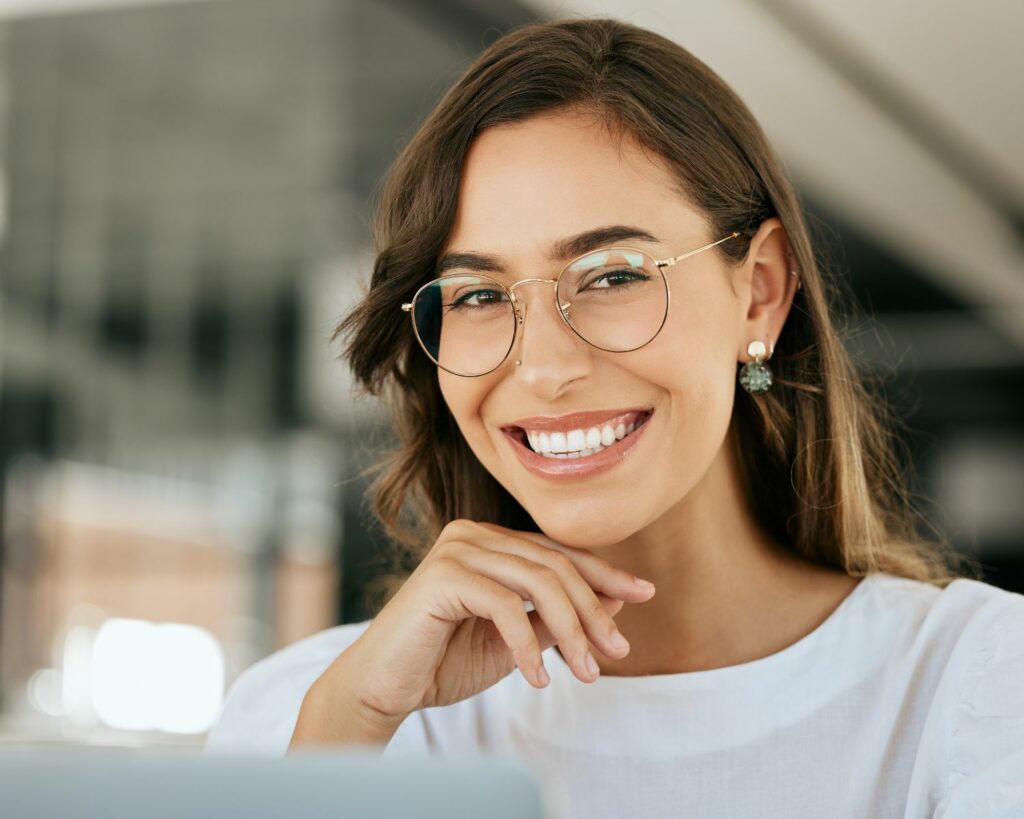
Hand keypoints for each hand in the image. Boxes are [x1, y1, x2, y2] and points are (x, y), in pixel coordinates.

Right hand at [310, 519, 655, 721]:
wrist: (384, 688)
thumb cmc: (444, 662)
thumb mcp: (517, 640)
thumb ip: (557, 617)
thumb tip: (617, 600)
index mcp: (490, 542)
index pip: (559, 552)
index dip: (604, 573)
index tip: (644, 594)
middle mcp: (474, 534)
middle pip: (555, 564)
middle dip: (593, 610)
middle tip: (618, 651)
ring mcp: (457, 549)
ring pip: (538, 582)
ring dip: (572, 630)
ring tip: (588, 672)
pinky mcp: (443, 575)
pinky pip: (506, 606)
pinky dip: (529, 644)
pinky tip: (540, 678)